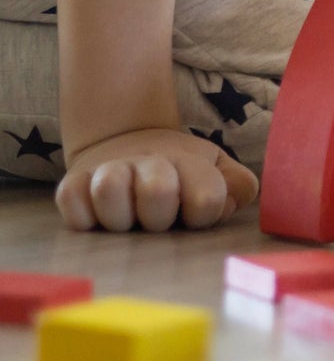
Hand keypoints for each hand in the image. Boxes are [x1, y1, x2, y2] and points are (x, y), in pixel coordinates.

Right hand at [55, 127, 258, 232]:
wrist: (126, 141)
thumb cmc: (177, 169)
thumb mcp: (214, 169)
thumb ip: (236, 184)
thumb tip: (232, 202)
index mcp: (187, 161)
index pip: (207, 197)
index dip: (204, 212)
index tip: (194, 212)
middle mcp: (147, 163)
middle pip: (158, 192)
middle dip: (160, 215)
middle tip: (157, 215)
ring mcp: (106, 172)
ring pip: (110, 191)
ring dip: (120, 216)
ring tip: (128, 216)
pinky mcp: (71, 185)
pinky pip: (73, 208)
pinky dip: (84, 218)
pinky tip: (98, 216)